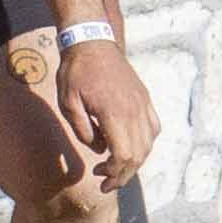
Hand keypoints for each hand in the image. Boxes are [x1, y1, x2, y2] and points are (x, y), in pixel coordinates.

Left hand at [57, 34, 160, 189]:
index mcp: (114, 113)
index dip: (114, 174)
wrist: (92, 41)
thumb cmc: (76, 71)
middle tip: (106, 181)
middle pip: (139, 155)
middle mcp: (134, 110)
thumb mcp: (68, 102)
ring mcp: (142, 104)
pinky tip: (130, 145)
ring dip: (135, 161)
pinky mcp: (144, 98)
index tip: (100, 178)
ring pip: (149, 144)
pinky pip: (154, 127)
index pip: (124, 156)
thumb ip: (83, 130)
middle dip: (124, 174)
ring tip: (115, 167)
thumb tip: (99, 149)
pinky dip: (145, 143)